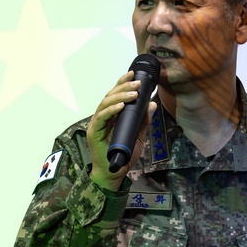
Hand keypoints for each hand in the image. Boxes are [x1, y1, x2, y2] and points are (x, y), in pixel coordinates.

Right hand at [86, 71, 155, 190]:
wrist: (115, 172)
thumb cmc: (124, 154)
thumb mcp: (139, 135)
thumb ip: (144, 120)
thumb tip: (152, 104)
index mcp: (112, 115)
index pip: (116, 94)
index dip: (123, 83)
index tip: (135, 75)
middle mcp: (103, 116)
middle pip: (110, 95)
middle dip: (124, 87)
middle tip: (137, 83)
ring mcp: (97, 123)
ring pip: (105, 103)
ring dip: (120, 96)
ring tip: (133, 93)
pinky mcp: (93, 131)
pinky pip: (102, 117)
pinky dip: (111, 110)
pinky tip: (121, 106)